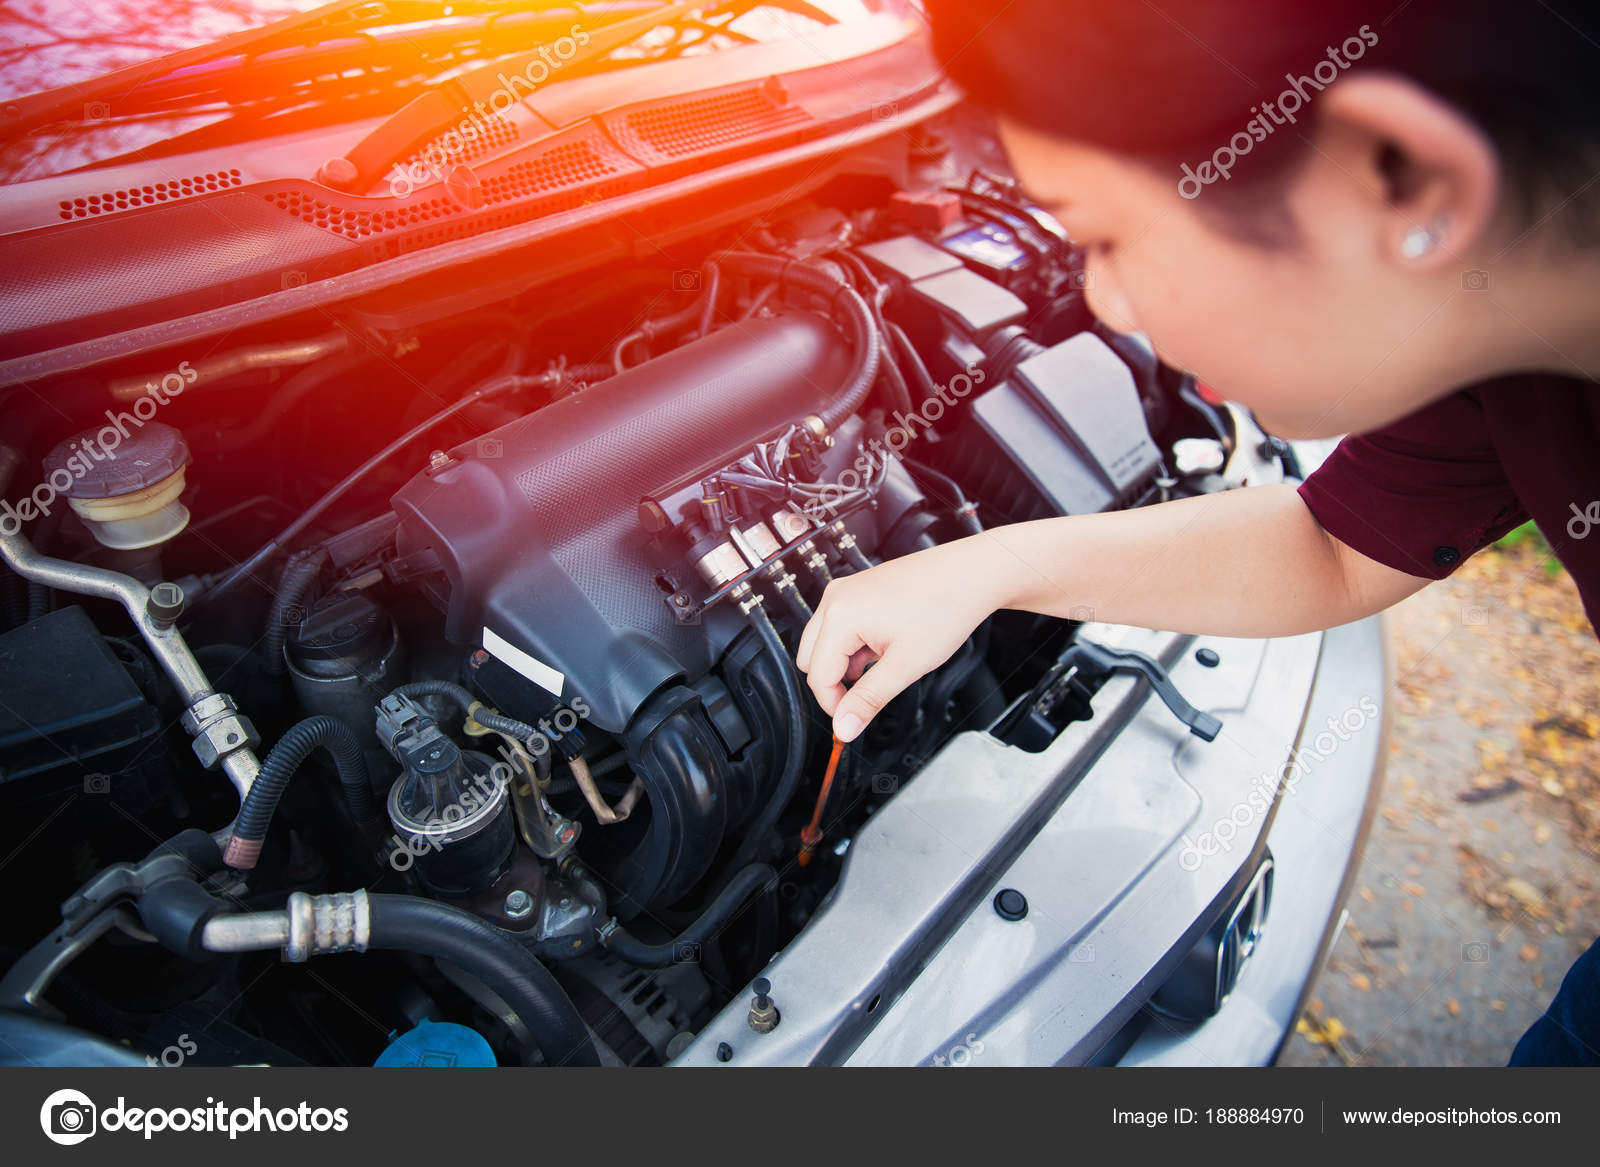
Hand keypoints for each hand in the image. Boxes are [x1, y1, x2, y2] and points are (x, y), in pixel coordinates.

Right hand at [796, 537, 1002, 741]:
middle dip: (837, 681)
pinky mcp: (857, 590)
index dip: (834, 704)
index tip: (854, 719)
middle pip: (811, 658)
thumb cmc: (944, 609)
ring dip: (846, 662)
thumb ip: (868, 699)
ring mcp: (845, 591)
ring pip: (824, 643)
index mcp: (841, 615)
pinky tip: (887, 644)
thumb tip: (844, 727)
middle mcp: (835, 598)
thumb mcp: (905, 666)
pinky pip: (839, 626)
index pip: (817, 675)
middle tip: (873, 689)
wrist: (970, 576)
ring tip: (888, 660)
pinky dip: (855, 644)